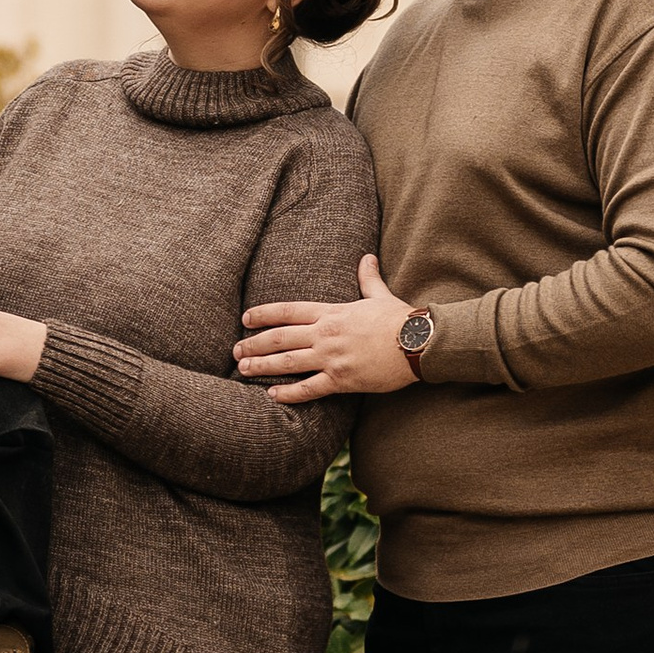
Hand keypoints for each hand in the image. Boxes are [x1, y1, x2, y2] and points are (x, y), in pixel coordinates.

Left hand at [234, 253, 422, 399]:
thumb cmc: (401, 319)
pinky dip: (289, 394)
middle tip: (234, 350)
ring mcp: (332, 357)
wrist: (419, 343)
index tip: (245, 318)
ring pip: (288, 362)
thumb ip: (368, 278)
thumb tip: (367, 257)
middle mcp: (325, 334)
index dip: (264, 314)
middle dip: (254, 344)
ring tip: (243, 370)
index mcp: (332, 312)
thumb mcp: (380, 295)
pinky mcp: (342, 380)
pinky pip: (309, 388)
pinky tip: (273, 395)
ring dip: (262, 366)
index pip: (288, 311)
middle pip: (280, 338)